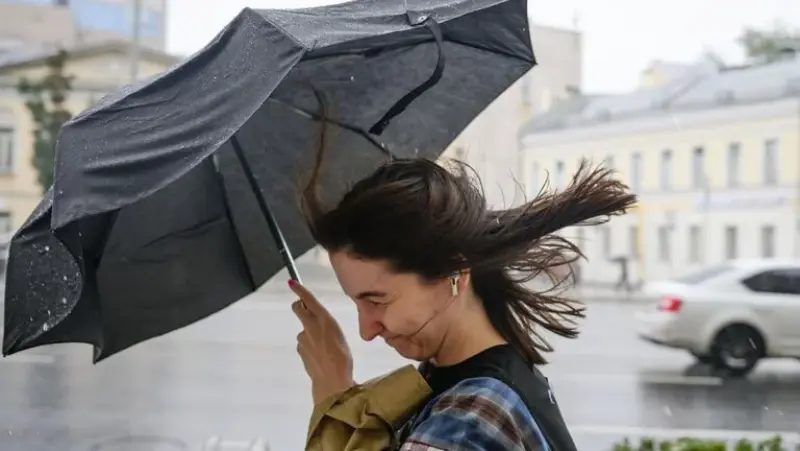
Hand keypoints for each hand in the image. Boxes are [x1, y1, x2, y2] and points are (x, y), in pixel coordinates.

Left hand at [290, 280, 355, 404]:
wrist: (332, 380)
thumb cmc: (342, 357)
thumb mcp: (339, 335)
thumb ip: (326, 326)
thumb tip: (318, 323)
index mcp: (324, 319)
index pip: (309, 300)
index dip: (300, 290)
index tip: (291, 282)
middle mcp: (311, 326)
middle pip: (298, 309)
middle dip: (299, 306)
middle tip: (304, 309)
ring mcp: (303, 339)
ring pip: (303, 329)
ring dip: (309, 333)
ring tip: (324, 346)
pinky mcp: (300, 350)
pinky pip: (304, 343)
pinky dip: (309, 346)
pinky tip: (319, 356)